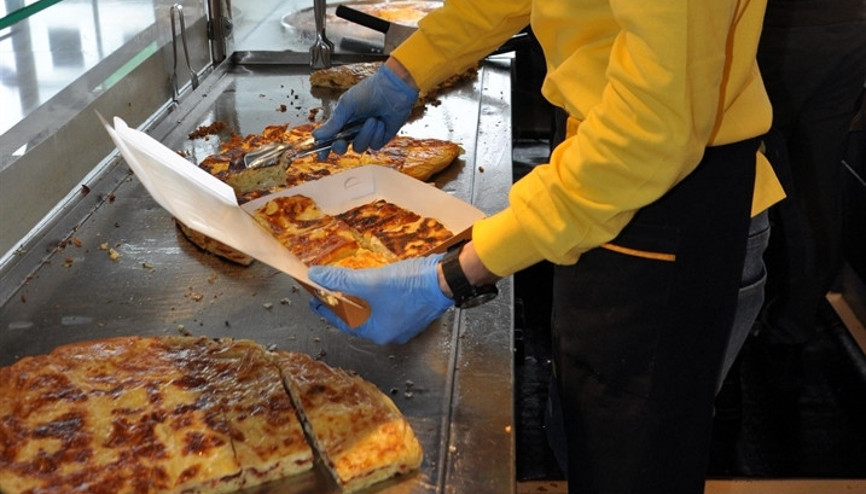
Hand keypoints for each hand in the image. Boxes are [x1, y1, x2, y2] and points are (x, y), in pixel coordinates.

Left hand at [307, 254, 453, 343]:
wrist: (445, 280)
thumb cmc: (409, 285)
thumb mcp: (369, 281)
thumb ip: (340, 280)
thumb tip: (315, 276)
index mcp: (377, 332)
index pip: (343, 321)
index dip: (327, 308)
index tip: (315, 298)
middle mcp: (390, 332)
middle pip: (358, 317)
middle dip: (343, 302)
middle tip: (330, 289)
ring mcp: (404, 323)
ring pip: (373, 311)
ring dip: (360, 298)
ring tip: (350, 284)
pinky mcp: (413, 311)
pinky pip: (387, 305)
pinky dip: (376, 296)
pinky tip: (374, 283)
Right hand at [312, 64, 418, 156]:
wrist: (393, 90)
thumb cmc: (369, 92)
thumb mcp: (346, 106)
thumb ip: (333, 123)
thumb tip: (316, 135)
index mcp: (342, 120)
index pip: (329, 138)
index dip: (323, 148)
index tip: (321, 156)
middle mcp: (353, 130)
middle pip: (341, 148)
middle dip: (340, 146)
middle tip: (342, 141)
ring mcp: (367, 135)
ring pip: (359, 148)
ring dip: (365, 134)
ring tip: (373, 119)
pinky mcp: (380, 138)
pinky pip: (374, 145)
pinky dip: (376, 134)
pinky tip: (382, 122)